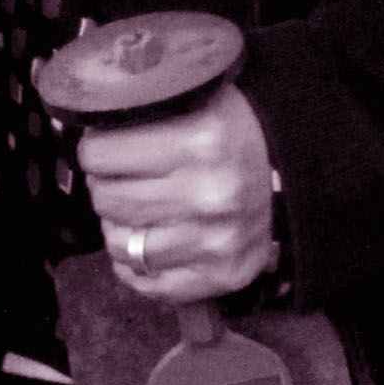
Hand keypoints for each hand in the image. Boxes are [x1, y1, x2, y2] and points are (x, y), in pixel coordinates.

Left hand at [78, 89, 280, 307]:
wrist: (298, 176)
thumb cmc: (233, 136)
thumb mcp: (197, 100)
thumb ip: (145, 104)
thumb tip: (85, 117)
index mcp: (201, 141)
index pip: (99, 153)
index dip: (96, 149)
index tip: (105, 148)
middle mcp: (209, 194)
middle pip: (106, 199)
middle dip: (106, 186)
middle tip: (123, 178)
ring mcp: (215, 242)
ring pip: (120, 244)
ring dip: (120, 227)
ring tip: (138, 210)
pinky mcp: (220, 276)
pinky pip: (146, 284)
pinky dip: (138, 266)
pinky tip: (151, 241)